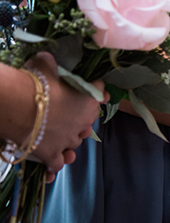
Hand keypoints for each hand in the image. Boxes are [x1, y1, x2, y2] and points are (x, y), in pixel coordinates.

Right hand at [25, 52, 104, 173]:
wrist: (16, 103)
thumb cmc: (34, 80)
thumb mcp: (46, 64)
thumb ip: (53, 63)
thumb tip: (47, 58)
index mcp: (89, 99)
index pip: (100, 94)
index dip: (94, 93)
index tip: (91, 92)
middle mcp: (83, 122)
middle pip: (86, 123)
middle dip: (78, 121)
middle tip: (65, 117)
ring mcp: (69, 139)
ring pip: (74, 143)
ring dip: (67, 141)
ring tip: (57, 138)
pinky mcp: (53, 154)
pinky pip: (58, 163)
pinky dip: (55, 163)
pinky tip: (50, 164)